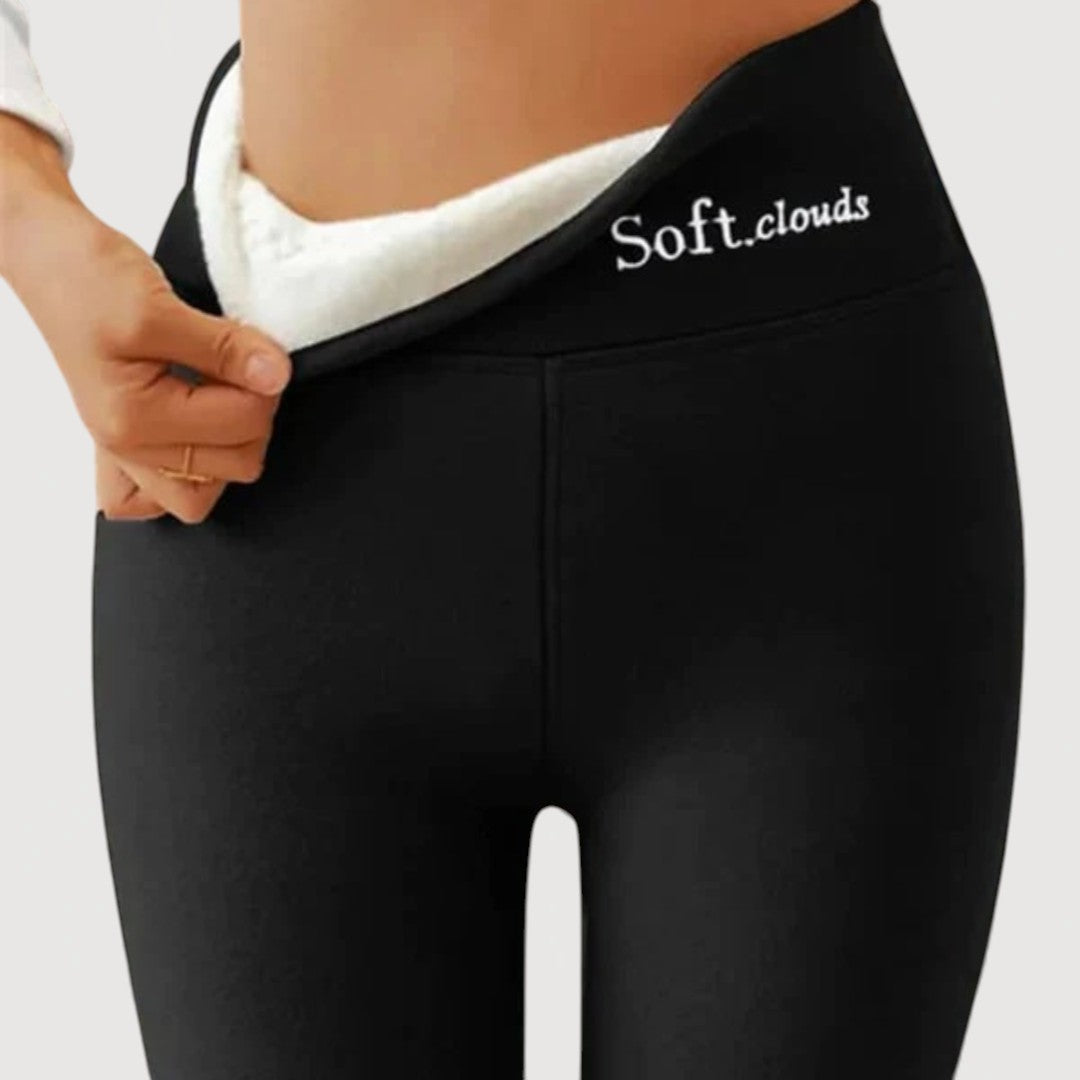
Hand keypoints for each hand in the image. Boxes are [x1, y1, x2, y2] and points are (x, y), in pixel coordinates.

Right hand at [1, 113, 291, 523]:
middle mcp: (129, 447)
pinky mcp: (136, 443)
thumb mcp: (158, 306)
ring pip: (209, 491)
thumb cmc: (87, 279)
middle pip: (237, 466)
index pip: (243, 425)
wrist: (52, 262)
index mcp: (133, 419)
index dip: (265, 385)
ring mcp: (130, 451)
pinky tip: (202, 431)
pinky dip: (196, 471)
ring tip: (223, 396)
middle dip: (254, 415)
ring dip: (233, 445)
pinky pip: (171, 493)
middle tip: (241, 371)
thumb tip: (275, 376)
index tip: (257, 351)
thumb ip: (224, 347)